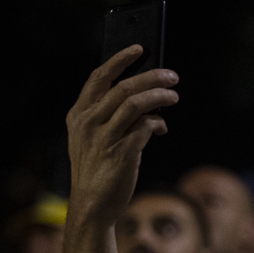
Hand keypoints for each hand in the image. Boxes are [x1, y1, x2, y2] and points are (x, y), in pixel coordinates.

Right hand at [65, 46, 178, 230]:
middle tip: (171, 75)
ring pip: (136, 104)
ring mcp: (104, 137)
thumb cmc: (98, 169)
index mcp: (79, 114)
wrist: (92, 204)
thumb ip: (112, 118)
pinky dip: (158, 123)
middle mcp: (88, 122)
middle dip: (151, 77)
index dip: (120, 60)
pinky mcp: (122, 153)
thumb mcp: (94, 139)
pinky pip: (146, 128)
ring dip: (160, 97)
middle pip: (123, 87)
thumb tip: (147, 102)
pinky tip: (162, 127)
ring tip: (174, 96)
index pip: (98, 77)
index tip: (139, 48)